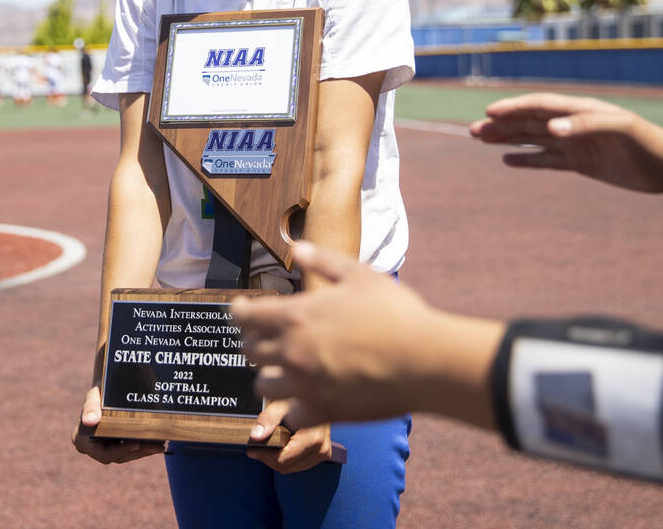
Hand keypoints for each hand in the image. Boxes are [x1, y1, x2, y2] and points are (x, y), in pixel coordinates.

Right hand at [71, 385, 164, 463]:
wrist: (108, 389)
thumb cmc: (98, 392)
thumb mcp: (93, 396)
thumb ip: (90, 407)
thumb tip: (89, 421)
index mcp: (83, 441)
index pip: (104, 454)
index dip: (121, 452)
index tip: (136, 444)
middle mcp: (94, 449)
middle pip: (118, 456)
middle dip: (139, 452)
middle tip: (157, 446)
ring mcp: (106, 448)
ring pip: (127, 455)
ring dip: (145, 451)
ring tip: (160, 444)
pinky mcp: (117, 446)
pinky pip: (132, 450)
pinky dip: (145, 446)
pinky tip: (158, 442)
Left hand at [233, 242, 434, 427]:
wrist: (424, 359)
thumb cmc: (394, 312)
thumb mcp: (358, 274)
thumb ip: (323, 260)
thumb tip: (296, 249)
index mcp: (296, 316)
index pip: (245, 317)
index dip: (238, 312)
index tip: (239, 310)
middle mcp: (292, 351)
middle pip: (250, 350)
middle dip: (253, 341)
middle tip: (264, 336)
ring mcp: (305, 385)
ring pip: (263, 385)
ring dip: (269, 374)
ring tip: (282, 368)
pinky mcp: (322, 411)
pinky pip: (292, 414)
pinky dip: (294, 406)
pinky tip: (304, 398)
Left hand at [246, 398, 332, 472]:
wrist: (319, 393)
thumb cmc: (300, 397)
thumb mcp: (281, 404)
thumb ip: (268, 419)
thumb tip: (255, 436)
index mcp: (313, 439)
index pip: (283, 460)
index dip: (264, 456)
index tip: (251, 450)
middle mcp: (321, 449)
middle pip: (287, 466)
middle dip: (269, 459)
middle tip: (256, 447)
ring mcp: (323, 452)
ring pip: (292, 467)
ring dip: (277, 459)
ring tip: (267, 444)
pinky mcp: (323, 453)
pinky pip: (300, 464)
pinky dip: (287, 458)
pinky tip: (281, 445)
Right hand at [468, 92, 662, 192]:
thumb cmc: (646, 141)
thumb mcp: (618, 129)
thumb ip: (584, 125)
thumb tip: (550, 130)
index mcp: (580, 110)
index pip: (539, 106)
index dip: (514, 108)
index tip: (489, 112)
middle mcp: (573, 124)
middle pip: (529, 122)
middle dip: (501, 124)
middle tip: (472, 130)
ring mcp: (575, 143)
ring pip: (532, 139)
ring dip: (507, 139)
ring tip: (480, 139)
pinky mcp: (580, 163)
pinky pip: (546, 160)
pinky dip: (526, 159)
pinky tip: (507, 160)